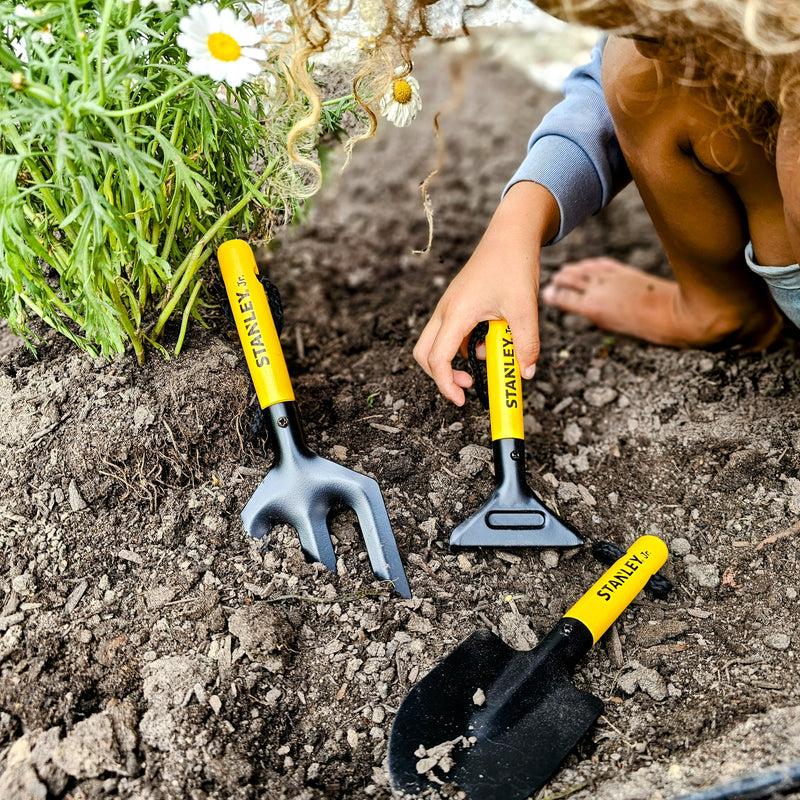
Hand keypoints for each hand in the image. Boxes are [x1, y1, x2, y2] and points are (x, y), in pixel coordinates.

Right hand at [413, 182, 559, 404]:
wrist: (510, 234)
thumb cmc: (513, 265)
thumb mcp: (524, 309)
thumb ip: (526, 344)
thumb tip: (526, 372)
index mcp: (456, 313)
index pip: (437, 359)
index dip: (446, 385)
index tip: (462, 400)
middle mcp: (446, 311)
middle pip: (424, 354)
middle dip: (442, 376)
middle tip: (468, 385)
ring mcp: (449, 307)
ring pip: (437, 344)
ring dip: (458, 359)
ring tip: (491, 354)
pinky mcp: (458, 305)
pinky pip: (452, 334)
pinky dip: (467, 345)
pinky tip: (492, 339)